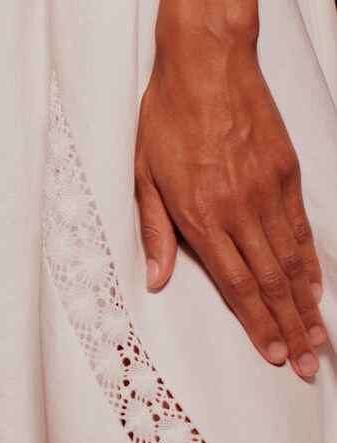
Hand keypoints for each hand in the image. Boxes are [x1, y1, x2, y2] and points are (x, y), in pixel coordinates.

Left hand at [135, 13, 324, 378]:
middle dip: (288, 328)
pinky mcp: (286, 172)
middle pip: (271, 282)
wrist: (205, 61)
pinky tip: (316, 290)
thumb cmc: (167, 118)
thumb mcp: (143, 178)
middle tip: (304, 363)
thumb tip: (157, 281)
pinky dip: (311, 263)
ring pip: (292, 261)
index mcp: (201, 217)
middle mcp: (240, 209)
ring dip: (305, 305)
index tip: (272, 354)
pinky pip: (301, 228)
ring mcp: (268, 191)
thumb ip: (155, 233)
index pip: (236, 285)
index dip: (257, 324)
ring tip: (317, 338)